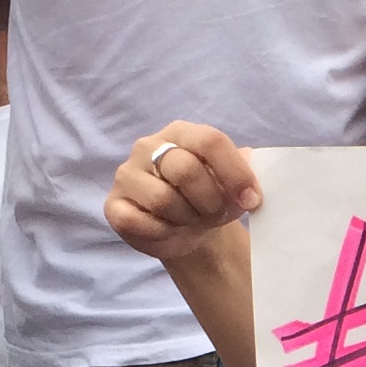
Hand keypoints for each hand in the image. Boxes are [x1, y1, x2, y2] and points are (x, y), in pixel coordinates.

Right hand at [107, 123, 262, 266]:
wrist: (188, 228)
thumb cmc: (210, 196)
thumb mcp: (232, 181)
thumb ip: (243, 167)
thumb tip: (250, 159)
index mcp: (181, 133)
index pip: (209, 140)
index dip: (235, 173)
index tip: (252, 200)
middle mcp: (148, 147)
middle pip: (184, 170)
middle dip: (210, 201)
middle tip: (216, 214)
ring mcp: (127, 175)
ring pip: (163, 200)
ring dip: (188, 219)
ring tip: (193, 220)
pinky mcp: (114, 206)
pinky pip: (141, 223)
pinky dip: (163, 233)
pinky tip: (170, 231)